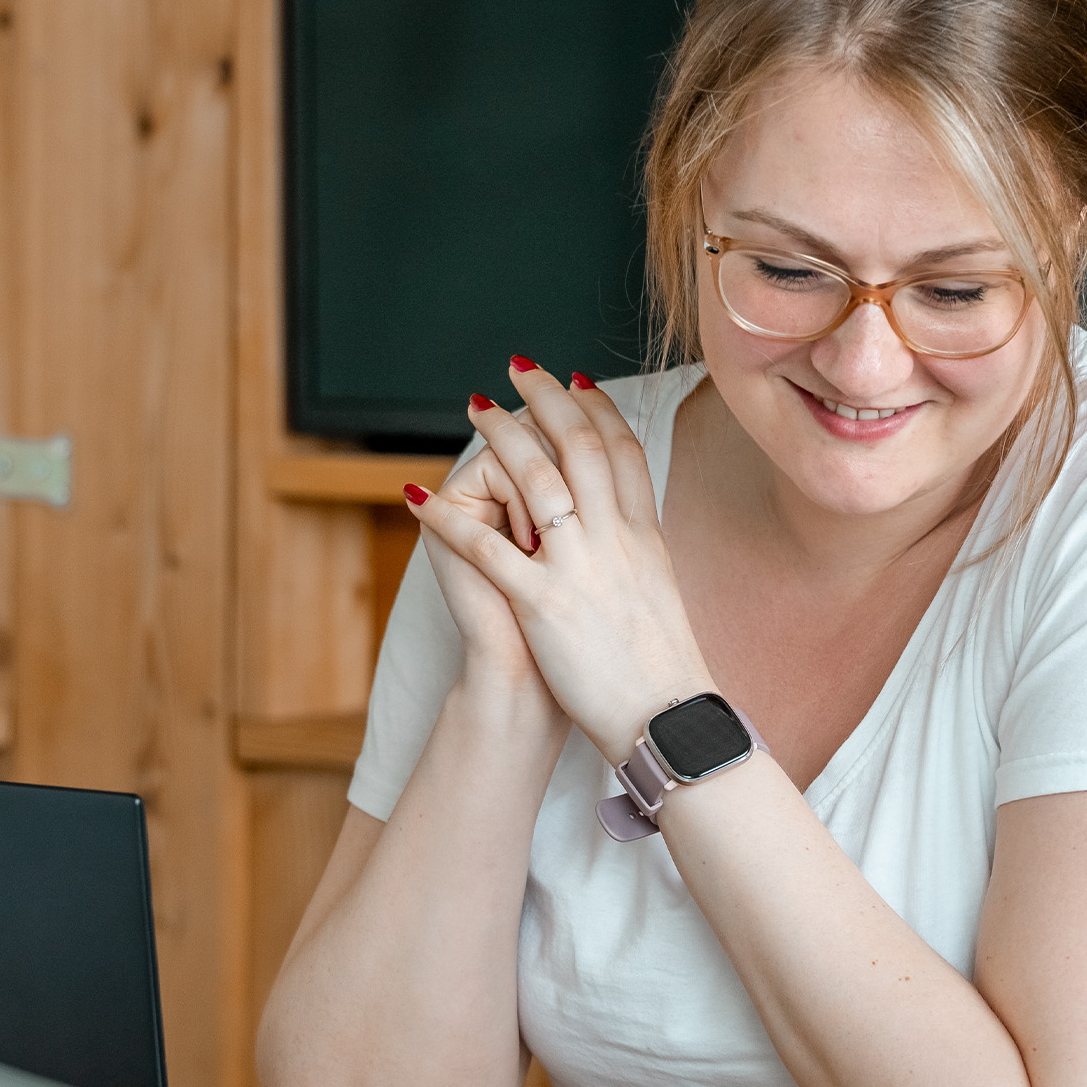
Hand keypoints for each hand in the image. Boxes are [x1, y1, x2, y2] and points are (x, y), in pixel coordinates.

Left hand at [406, 359, 715, 761]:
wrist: (667, 717)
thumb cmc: (664, 671)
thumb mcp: (662, 595)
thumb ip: (640, 555)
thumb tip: (629, 533)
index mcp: (646, 537)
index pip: (625, 452)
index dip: (599, 409)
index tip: (577, 381)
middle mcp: (616, 540)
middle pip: (581, 446)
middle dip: (547, 400)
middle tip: (518, 369)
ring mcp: (580, 568)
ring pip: (536, 477)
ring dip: (500, 435)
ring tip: (475, 408)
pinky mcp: (544, 602)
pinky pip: (485, 548)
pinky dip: (447, 518)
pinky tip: (419, 498)